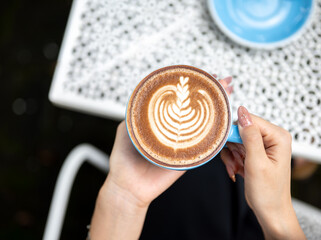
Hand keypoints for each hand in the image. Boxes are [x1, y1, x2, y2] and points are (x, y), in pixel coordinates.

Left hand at [90, 75, 233, 238]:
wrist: (128, 186)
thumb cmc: (124, 159)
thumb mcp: (125, 130)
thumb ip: (134, 114)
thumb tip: (142, 97)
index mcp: (160, 121)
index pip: (178, 101)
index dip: (192, 87)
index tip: (204, 75)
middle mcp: (173, 130)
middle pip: (195, 109)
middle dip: (212, 93)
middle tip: (225, 81)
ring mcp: (183, 143)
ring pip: (203, 124)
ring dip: (219, 109)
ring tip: (229, 93)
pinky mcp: (189, 158)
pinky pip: (204, 146)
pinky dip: (216, 134)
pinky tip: (225, 120)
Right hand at [221, 106, 304, 239]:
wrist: (269, 210)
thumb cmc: (269, 192)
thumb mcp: (257, 163)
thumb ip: (250, 136)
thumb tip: (243, 113)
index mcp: (278, 137)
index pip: (250, 120)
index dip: (235, 133)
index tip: (229, 146)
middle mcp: (271, 138)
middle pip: (240, 130)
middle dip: (232, 147)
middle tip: (235, 161)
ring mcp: (262, 145)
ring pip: (234, 140)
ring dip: (231, 155)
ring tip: (236, 168)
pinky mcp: (254, 152)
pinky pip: (235, 148)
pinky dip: (231, 160)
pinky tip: (236, 169)